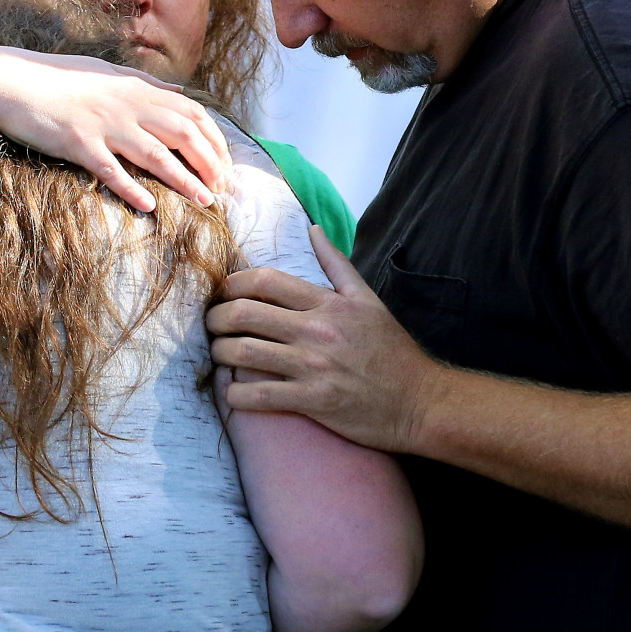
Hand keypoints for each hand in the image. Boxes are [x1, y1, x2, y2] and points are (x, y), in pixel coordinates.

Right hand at [0, 47, 233, 212]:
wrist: (11, 81)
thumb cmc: (59, 78)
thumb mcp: (109, 72)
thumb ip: (147, 84)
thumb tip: (181, 94)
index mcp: (137, 89)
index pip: (192, 114)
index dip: (215, 140)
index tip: (225, 164)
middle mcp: (127, 106)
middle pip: (184, 134)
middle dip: (210, 163)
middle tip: (223, 188)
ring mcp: (104, 125)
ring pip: (156, 155)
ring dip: (185, 180)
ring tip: (205, 201)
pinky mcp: (79, 144)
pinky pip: (112, 171)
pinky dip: (132, 189)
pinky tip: (150, 206)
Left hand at [206, 227, 445, 452]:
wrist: (419, 401)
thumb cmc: (393, 352)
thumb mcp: (369, 300)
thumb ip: (337, 264)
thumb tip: (313, 229)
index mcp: (328, 304)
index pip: (265, 282)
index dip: (232, 285)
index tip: (224, 294)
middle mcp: (317, 331)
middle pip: (245, 314)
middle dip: (216, 318)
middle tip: (211, 325)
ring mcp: (313, 367)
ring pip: (244, 353)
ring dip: (220, 353)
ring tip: (218, 355)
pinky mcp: (313, 401)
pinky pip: (259, 396)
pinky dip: (236, 395)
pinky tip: (233, 392)